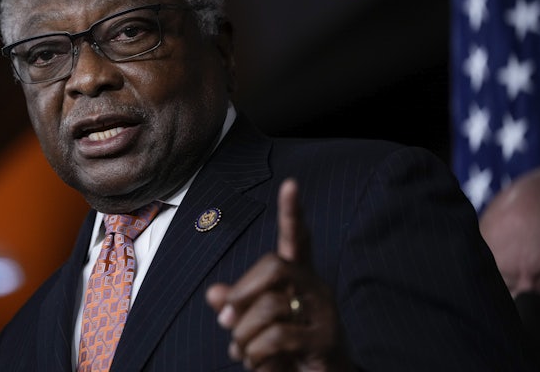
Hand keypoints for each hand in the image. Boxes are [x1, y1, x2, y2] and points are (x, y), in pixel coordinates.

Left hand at [206, 179, 349, 370]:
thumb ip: (237, 307)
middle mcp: (315, 287)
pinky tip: (256, 363)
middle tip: (225, 319)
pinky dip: (255, 354)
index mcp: (298, 278)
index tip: (290, 184)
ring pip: (269, 306)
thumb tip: (214, 294)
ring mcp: (324, 312)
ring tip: (242, 352)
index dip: (292, 213)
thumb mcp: (255, 326)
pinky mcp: (325, 339)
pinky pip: (277, 337)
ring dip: (242, 336)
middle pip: (274, 265)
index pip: (296, 238)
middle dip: (242, 291)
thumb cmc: (286, 351)